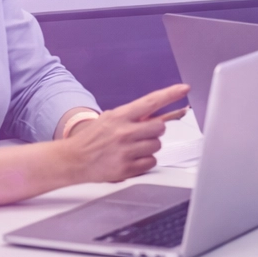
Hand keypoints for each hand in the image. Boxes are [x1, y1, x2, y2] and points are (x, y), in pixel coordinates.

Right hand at [66, 83, 188, 183]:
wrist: (73, 159)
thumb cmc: (93, 138)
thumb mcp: (111, 118)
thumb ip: (133, 115)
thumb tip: (158, 111)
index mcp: (121, 116)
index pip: (151, 101)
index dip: (170, 94)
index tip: (184, 88)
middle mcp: (125, 132)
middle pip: (160, 128)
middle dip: (153, 132)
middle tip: (140, 135)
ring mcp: (126, 151)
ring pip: (157, 145)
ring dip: (148, 147)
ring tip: (131, 148)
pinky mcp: (126, 168)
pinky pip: (151, 162)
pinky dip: (145, 162)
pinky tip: (131, 159)